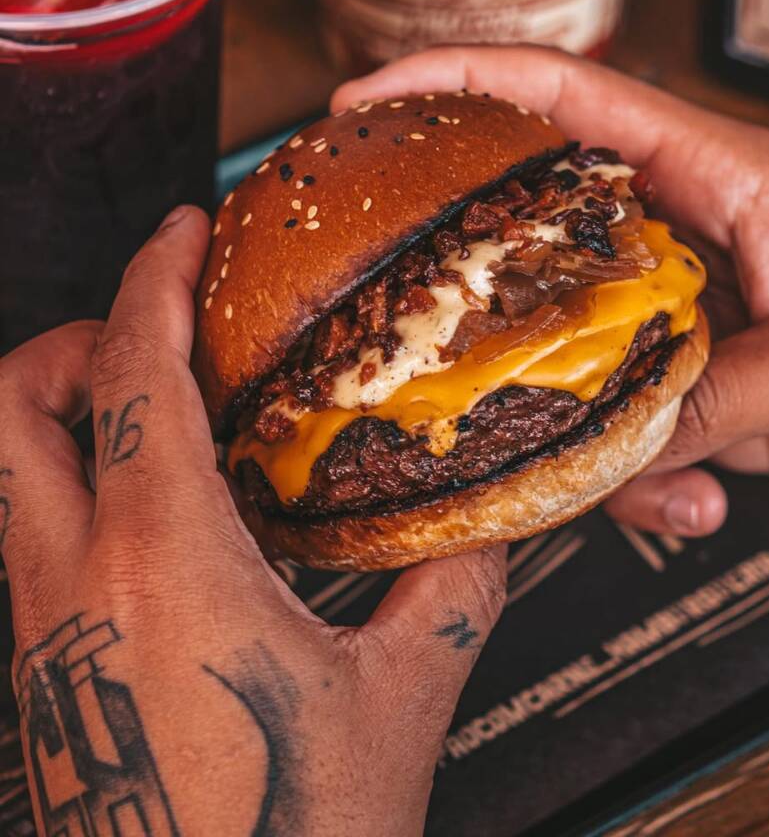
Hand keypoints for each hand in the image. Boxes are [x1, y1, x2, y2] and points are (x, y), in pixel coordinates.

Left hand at [0, 207, 505, 836]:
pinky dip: (72, 486)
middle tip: (145, 333)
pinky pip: (28, 538)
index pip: (130, 374)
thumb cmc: (280, 836)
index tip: (180, 233)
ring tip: (147, 411)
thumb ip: (447, 596)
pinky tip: (157, 518)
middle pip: (10, 404)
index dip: (152, 279)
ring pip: (3, 472)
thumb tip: (479, 536)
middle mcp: (75, 580)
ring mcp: (41, 628)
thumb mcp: (394, 703)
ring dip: (56, 412)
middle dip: (67, 340)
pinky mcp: (40, 672)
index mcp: (160, 560)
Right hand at [333, 46, 768, 535]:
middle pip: (536, 228)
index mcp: (716, 175)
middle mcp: (683, 238)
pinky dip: (641, 479)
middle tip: (393, 313)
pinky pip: (627, 426)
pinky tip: (691, 504)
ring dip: (569, 424)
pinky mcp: (703, 386)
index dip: (462, 84)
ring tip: (624, 479)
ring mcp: (686, 316)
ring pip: (570, 351)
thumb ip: (724, 392)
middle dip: (468, 271)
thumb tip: (620, 441)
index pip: (569, 99)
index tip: (371, 101)